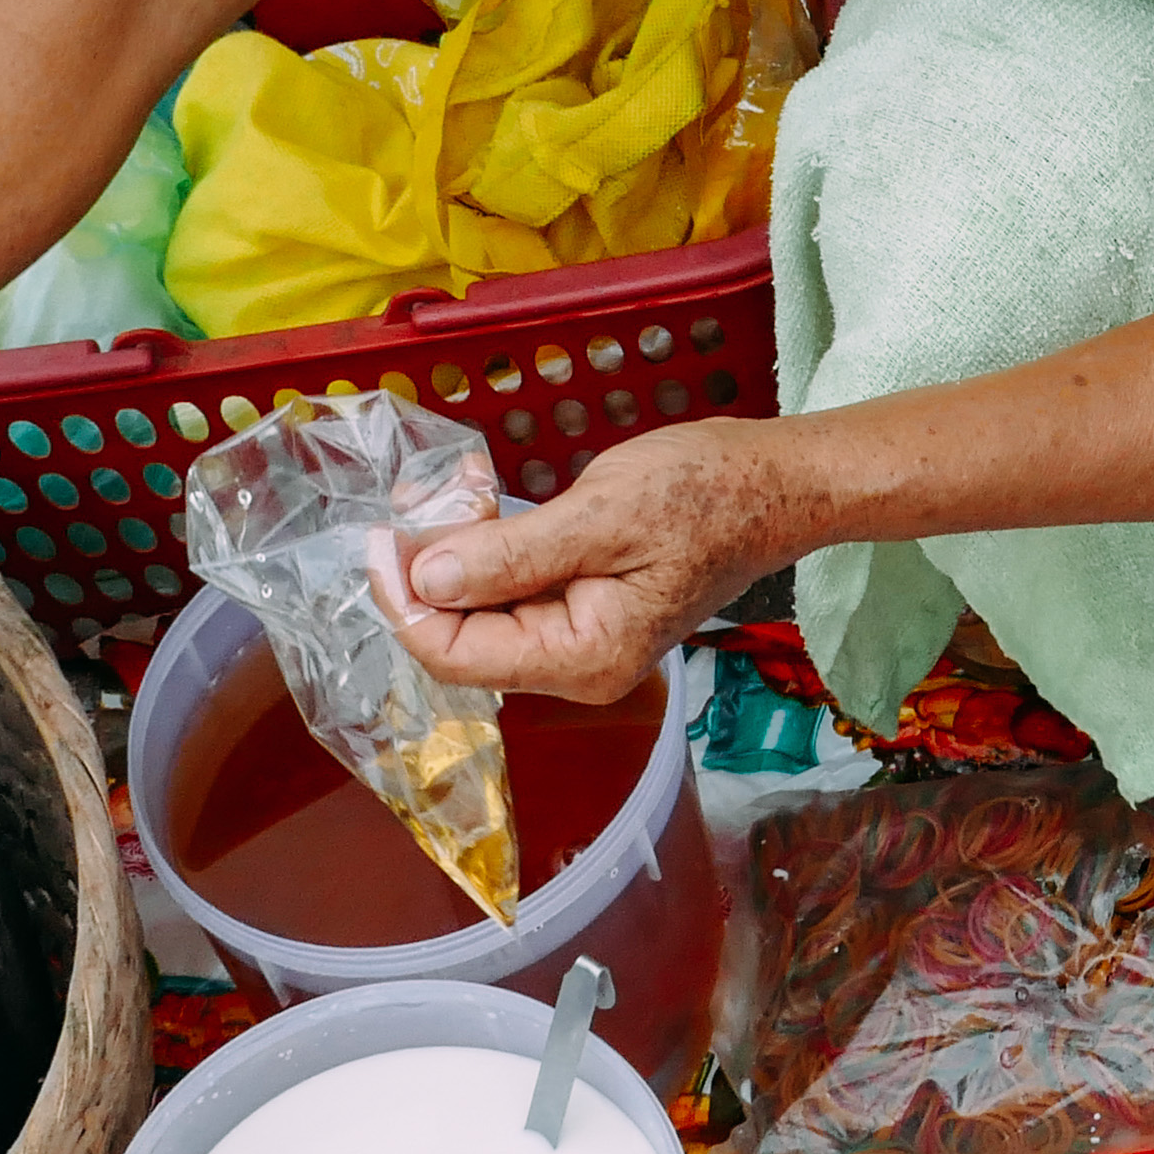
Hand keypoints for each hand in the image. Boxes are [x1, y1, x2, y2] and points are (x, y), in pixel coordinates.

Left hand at [373, 421, 792, 701]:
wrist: (776, 485)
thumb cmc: (706, 494)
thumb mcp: (600, 515)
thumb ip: (508, 555)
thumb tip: (424, 579)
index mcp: (583, 658)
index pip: (454, 654)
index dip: (403, 599)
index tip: (377, 535)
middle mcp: (578, 668)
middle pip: (462, 639)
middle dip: (426, 571)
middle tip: (417, 499)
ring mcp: (582, 642)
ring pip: (482, 613)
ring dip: (455, 555)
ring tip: (454, 490)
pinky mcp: (585, 610)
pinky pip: (512, 593)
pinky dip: (487, 549)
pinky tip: (484, 502)